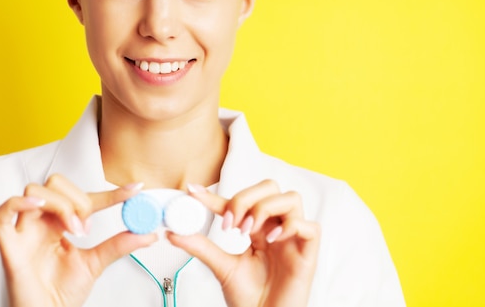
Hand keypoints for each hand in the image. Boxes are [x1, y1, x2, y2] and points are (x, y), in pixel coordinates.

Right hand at [0, 174, 156, 306]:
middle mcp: (41, 222)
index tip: (135, 191)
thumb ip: (119, 245)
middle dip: (78, 199)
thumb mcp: (96, 263)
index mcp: (59, 224)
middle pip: (55, 184)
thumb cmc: (62, 293)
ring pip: (34, 191)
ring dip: (60, 204)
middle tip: (89, 226)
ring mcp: (23, 231)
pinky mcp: (8, 246)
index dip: (110, 193)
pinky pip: (1, 213)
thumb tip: (148, 234)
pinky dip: (17, 203)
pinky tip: (38, 207)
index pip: (84, 197)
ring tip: (75, 229)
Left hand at [168, 180, 319, 306]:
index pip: (240, 202)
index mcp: (258, 229)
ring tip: (248, 230)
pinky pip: (310, 226)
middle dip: (246, 198)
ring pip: (291, 199)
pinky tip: (272, 239)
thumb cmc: (250, 299)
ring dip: (265, 208)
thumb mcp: (221, 267)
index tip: (194, 192)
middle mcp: (276, 228)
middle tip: (230, 223)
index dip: (217, 195)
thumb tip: (173, 232)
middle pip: (270, 188)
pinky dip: (291, 226)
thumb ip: (200, 247)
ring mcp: (293, 239)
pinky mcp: (308, 253)